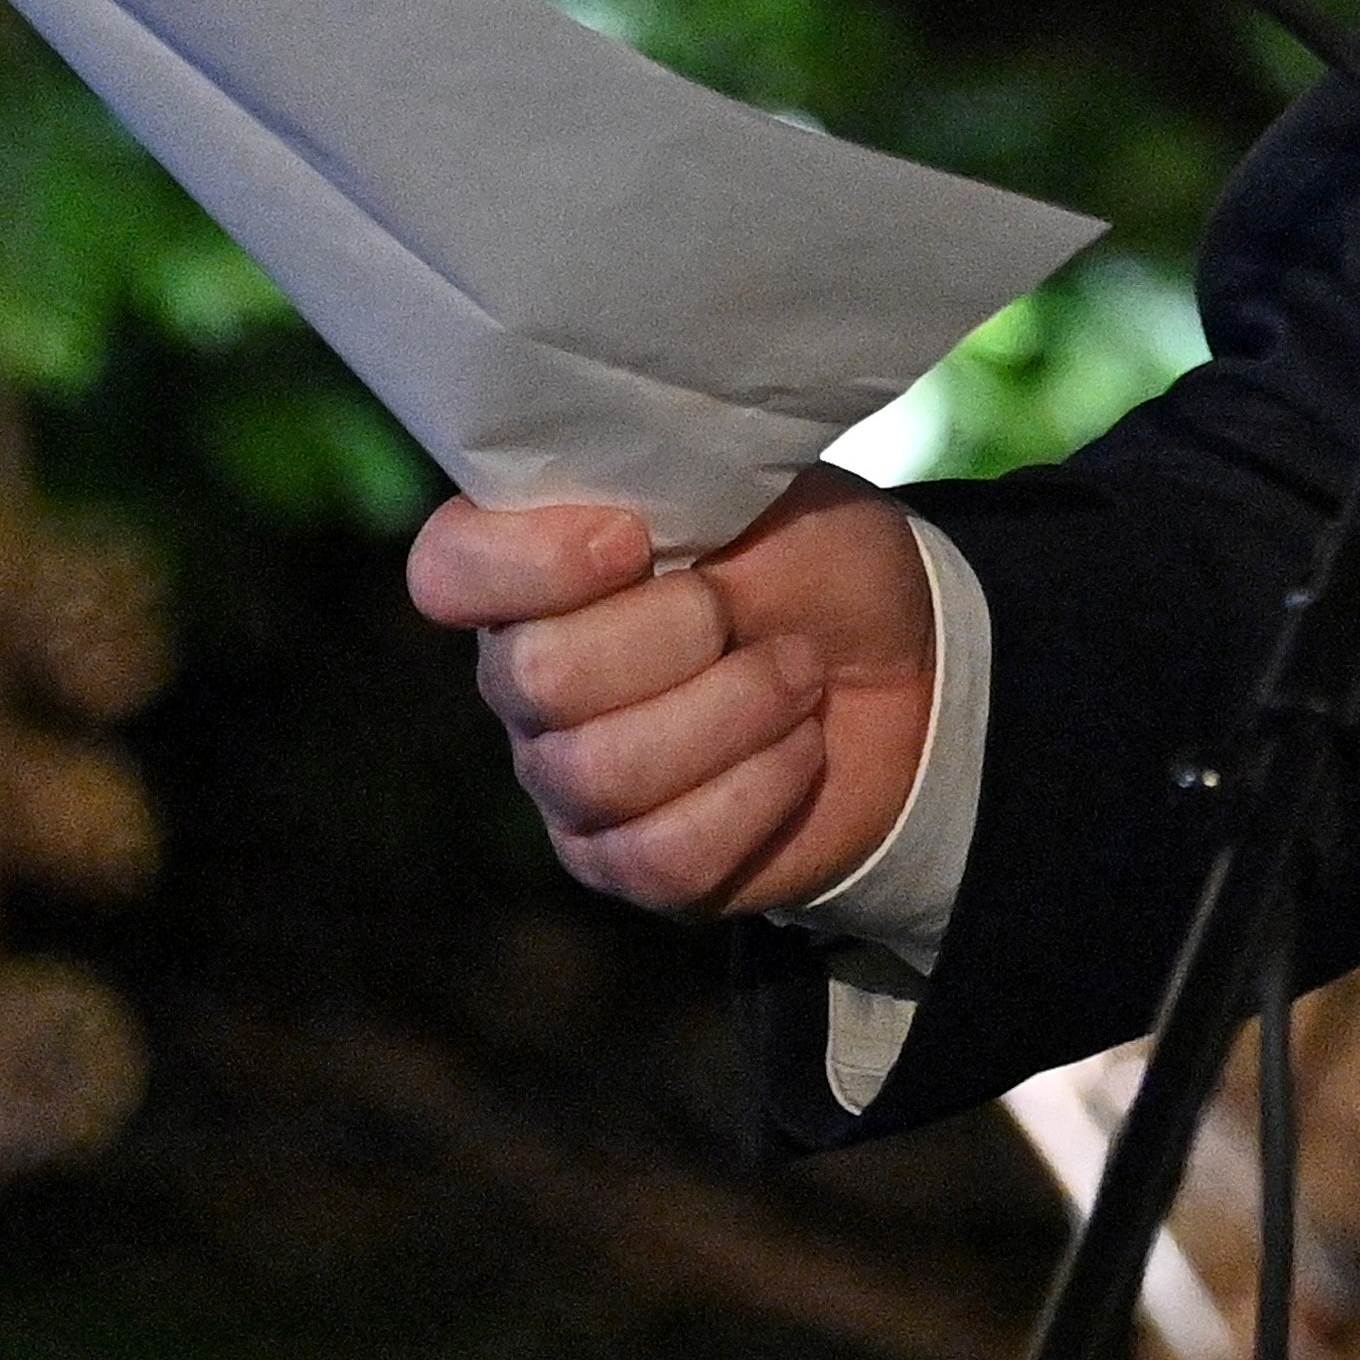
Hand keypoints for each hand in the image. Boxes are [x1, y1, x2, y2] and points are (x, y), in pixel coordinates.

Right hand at [407, 471, 940, 916]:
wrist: (910, 673)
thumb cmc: (816, 567)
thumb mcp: (770, 494)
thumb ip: (681, 495)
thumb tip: (623, 502)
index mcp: (537, 568)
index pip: (449, 569)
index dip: (528, 561)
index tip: (632, 539)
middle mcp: (527, 680)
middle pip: (536, 677)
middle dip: (673, 634)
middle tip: (743, 612)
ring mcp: (569, 782)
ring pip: (602, 772)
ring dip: (735, 709)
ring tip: (800, 672)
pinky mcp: (629, 864)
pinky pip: (662, 854)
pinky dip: (758, 790)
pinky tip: (799, 746)